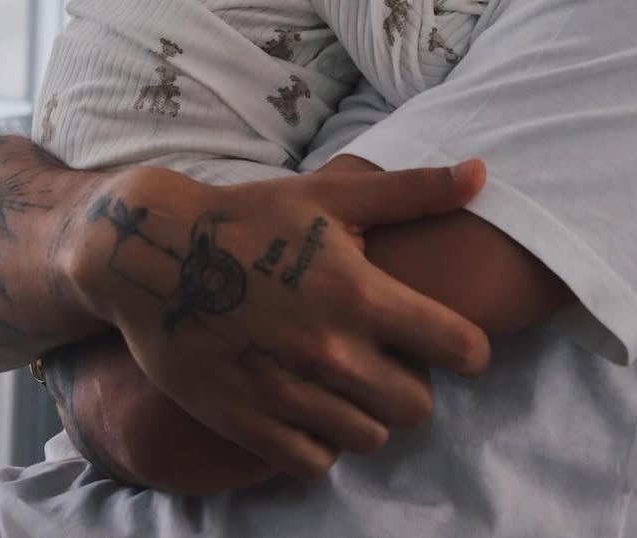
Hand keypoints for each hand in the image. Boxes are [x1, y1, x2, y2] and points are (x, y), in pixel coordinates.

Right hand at [68, 160, 489, 482]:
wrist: (153, 253)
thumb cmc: (251, 217)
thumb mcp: (332, 195)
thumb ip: (413, 191)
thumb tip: (483, 172)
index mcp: (359, 293)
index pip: (460, 347)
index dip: (468, 347)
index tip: (453, 339)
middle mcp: (330, 352)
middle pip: (417, 407)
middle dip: (414, 383)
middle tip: (389, 356)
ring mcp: (288, 393)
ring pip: (368, 439)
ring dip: (367, 413)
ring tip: (347, 377)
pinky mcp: (247, 422)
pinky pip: (313, 462)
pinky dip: (319, 440)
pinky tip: (309, 402)